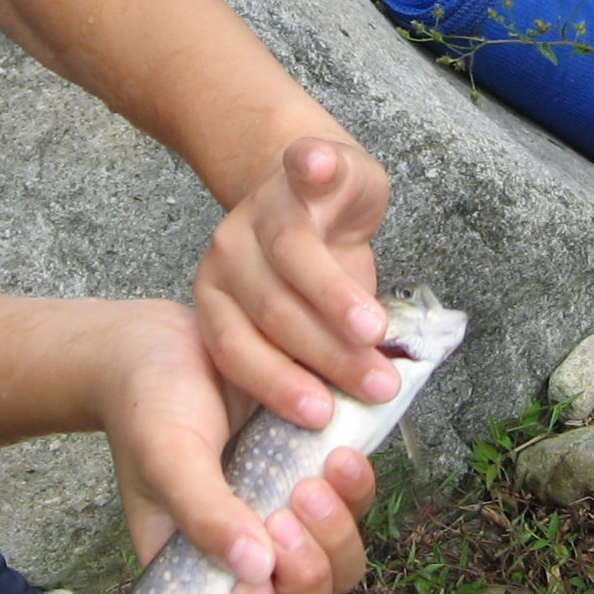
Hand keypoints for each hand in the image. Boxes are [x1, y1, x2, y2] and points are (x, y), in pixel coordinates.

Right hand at [96, 302, 377, 593]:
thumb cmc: (149, 409)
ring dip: (336, 534)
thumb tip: (253, 567)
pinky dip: (355, 488)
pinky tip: (340, 455)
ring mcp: (287, 521)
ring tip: (313, 482)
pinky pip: (355, 504)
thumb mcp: (167, 460)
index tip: (258, 581)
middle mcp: (248, 559)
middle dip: (308, 575)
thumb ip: (203, 516)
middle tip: (288, 514)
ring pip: (340, 565)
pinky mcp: (317, 477)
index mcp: (196, 576)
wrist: (170, 342)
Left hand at [195, 136, 394, 427]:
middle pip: (271, 308)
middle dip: (325, 353)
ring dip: (333, 294)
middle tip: (375, 383)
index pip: (237, 349)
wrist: (310, 191)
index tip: (321, 416)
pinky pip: (302, 166)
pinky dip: (312, 166)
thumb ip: (312, 361)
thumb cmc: (310, 274)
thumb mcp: (304, 325)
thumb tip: (347, 426)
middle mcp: (229, 253)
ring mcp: (263, 207)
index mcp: (218, 300)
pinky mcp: (299, 168)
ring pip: (291, 252)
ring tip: (374, 330)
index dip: (278, 384)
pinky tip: (321, 168)